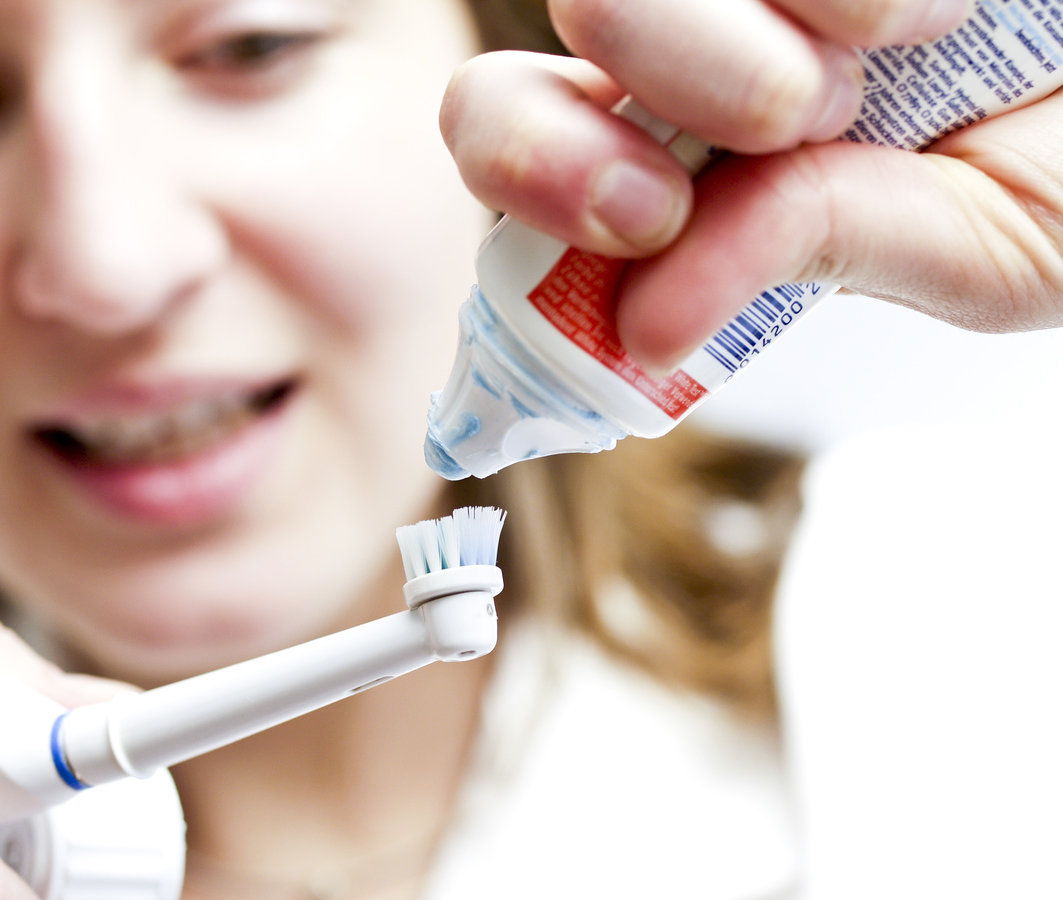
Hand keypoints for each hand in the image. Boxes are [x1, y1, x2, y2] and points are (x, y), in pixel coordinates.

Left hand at [442, 0, 1062, 368]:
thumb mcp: (971, 249)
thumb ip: (815, 254)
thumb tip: (643, 325)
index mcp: (697, 142)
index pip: (516, 129)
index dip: (533, 162)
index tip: (643, 216)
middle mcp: (706, 32)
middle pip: (578, 8)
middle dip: (667, 67)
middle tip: (793, 115)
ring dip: (754, 23)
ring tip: (902, 50)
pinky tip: (929, 13)